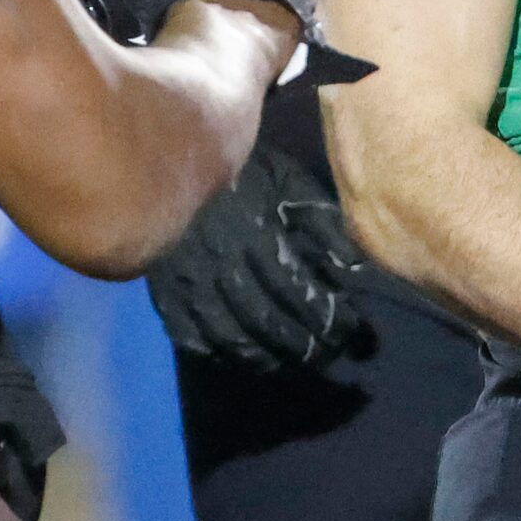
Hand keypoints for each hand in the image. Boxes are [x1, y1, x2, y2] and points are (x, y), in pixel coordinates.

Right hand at [146, 137, 364, 372]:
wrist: (174, 156)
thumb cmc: (243, 170)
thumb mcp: (290, 182)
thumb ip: (323, 224)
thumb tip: (355, 270)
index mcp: (257, 236)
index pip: (298, 292)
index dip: (329, 319)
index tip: (355, 334)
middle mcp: (222, 265)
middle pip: (267, 322)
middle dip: (304, 347)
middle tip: (331, 357)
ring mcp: (189, 283)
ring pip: (230, 338)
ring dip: (267, 359)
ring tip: (292, 364)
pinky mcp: (165, 292)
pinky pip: (192, 338)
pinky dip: (220, 355)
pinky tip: (242, 357)